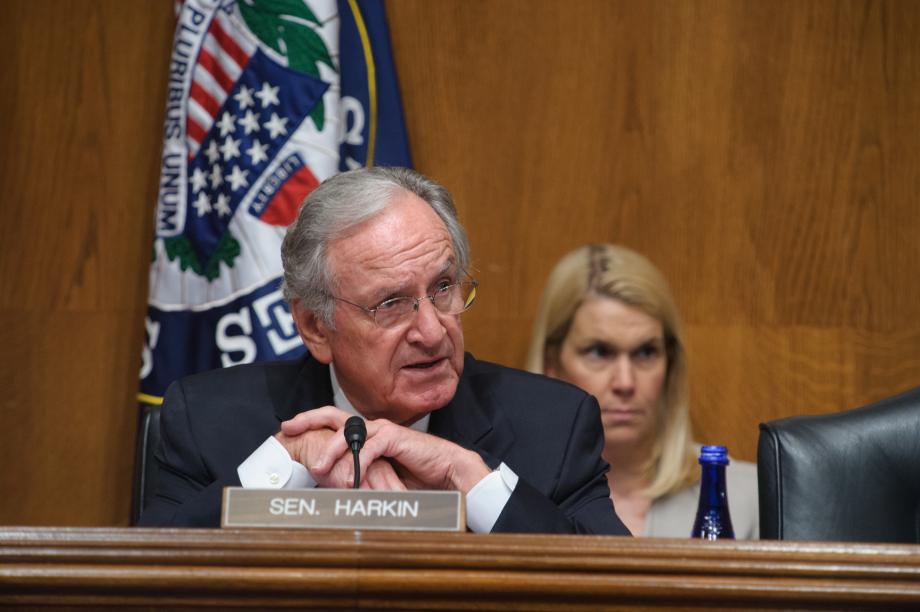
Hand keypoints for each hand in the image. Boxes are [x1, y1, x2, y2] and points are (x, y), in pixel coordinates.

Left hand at [278, 407, 405, 489]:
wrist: (443, 470)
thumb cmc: (414, 473)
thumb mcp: (378, 475)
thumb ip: (359, 475)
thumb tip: (334, 486)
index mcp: (365, 433)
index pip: (333, 422)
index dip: (310, 421)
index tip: (289, 427)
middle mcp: (371, 427)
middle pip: (334, 416)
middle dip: (309, 419)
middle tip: (289, 427)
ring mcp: (382, 430)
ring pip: (348, 433)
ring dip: (330, 451)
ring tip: (317, 467)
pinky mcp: (394, 438)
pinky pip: (370, 447)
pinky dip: (358, 463)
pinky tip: (350, 478)